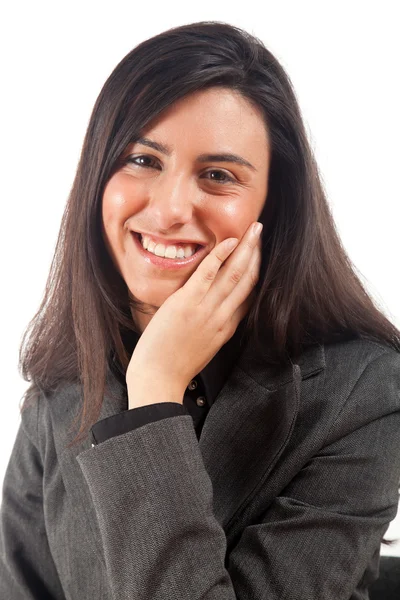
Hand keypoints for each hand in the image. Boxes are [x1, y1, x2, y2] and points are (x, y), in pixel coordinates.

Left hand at [126, 221, 262, 404]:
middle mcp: (223, 317)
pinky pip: (208, 274)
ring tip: (254, 229)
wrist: (159, 380)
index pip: (250, 295)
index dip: (257, 270)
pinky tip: (229, 240)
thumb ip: (213, 328)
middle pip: (248, 279)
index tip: (259, 253)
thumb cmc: (175, 366)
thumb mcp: (204, 347)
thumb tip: (216, 312)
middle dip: (257, 253)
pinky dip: (220, 255)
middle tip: (260, 232)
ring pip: (234, 274)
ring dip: (246, 248)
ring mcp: (206, 310)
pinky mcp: (187, 304)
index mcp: (227, 327)